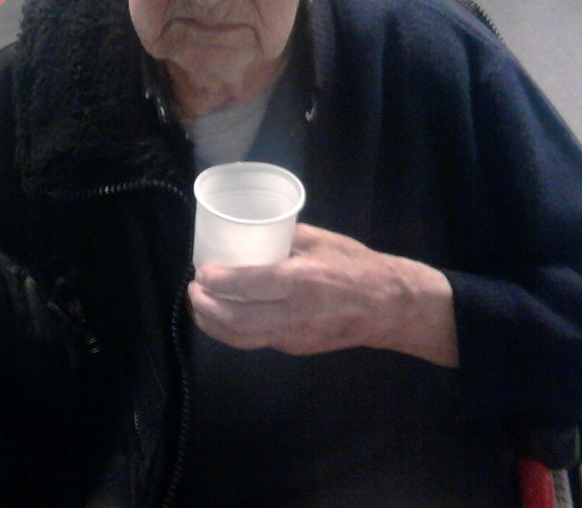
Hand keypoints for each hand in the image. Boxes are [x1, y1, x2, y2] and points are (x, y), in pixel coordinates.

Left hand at [188, 223, 458, 366]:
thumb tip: (251, 232)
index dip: (219, 281)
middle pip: (238, 319)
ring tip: (198, 307)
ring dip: (213, 325)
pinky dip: (232, 331)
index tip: (200, 272)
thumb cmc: (356, 266)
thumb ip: (285, 238)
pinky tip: (222, 318)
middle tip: (193, 290)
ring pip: (243, 338)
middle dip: (207, 307)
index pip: (249, 285)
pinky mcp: (296, 348)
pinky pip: (256, 341)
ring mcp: (295, 336)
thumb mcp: (322, 240)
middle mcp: (296, 314)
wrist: (388, 307)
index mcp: (303, 281)